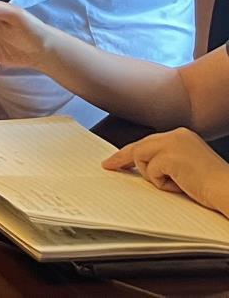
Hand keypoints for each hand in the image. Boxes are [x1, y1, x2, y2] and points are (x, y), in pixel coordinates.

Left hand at [104, 130, 228, 214]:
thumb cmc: (212, 185)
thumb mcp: (185, 166)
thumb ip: (167, 161)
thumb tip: (144, 166)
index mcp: (181, 135)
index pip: (149, 142)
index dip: (132, 152)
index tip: (116, 159)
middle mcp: (176, 135)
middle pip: (139, 145)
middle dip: (122, 158)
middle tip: (108, 166)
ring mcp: (172, 144)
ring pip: (141, 158)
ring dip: (154, 176)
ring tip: (177, 183)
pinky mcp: (169, 157)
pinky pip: (151, 172)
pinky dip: (162, 184)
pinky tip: (181, 185)